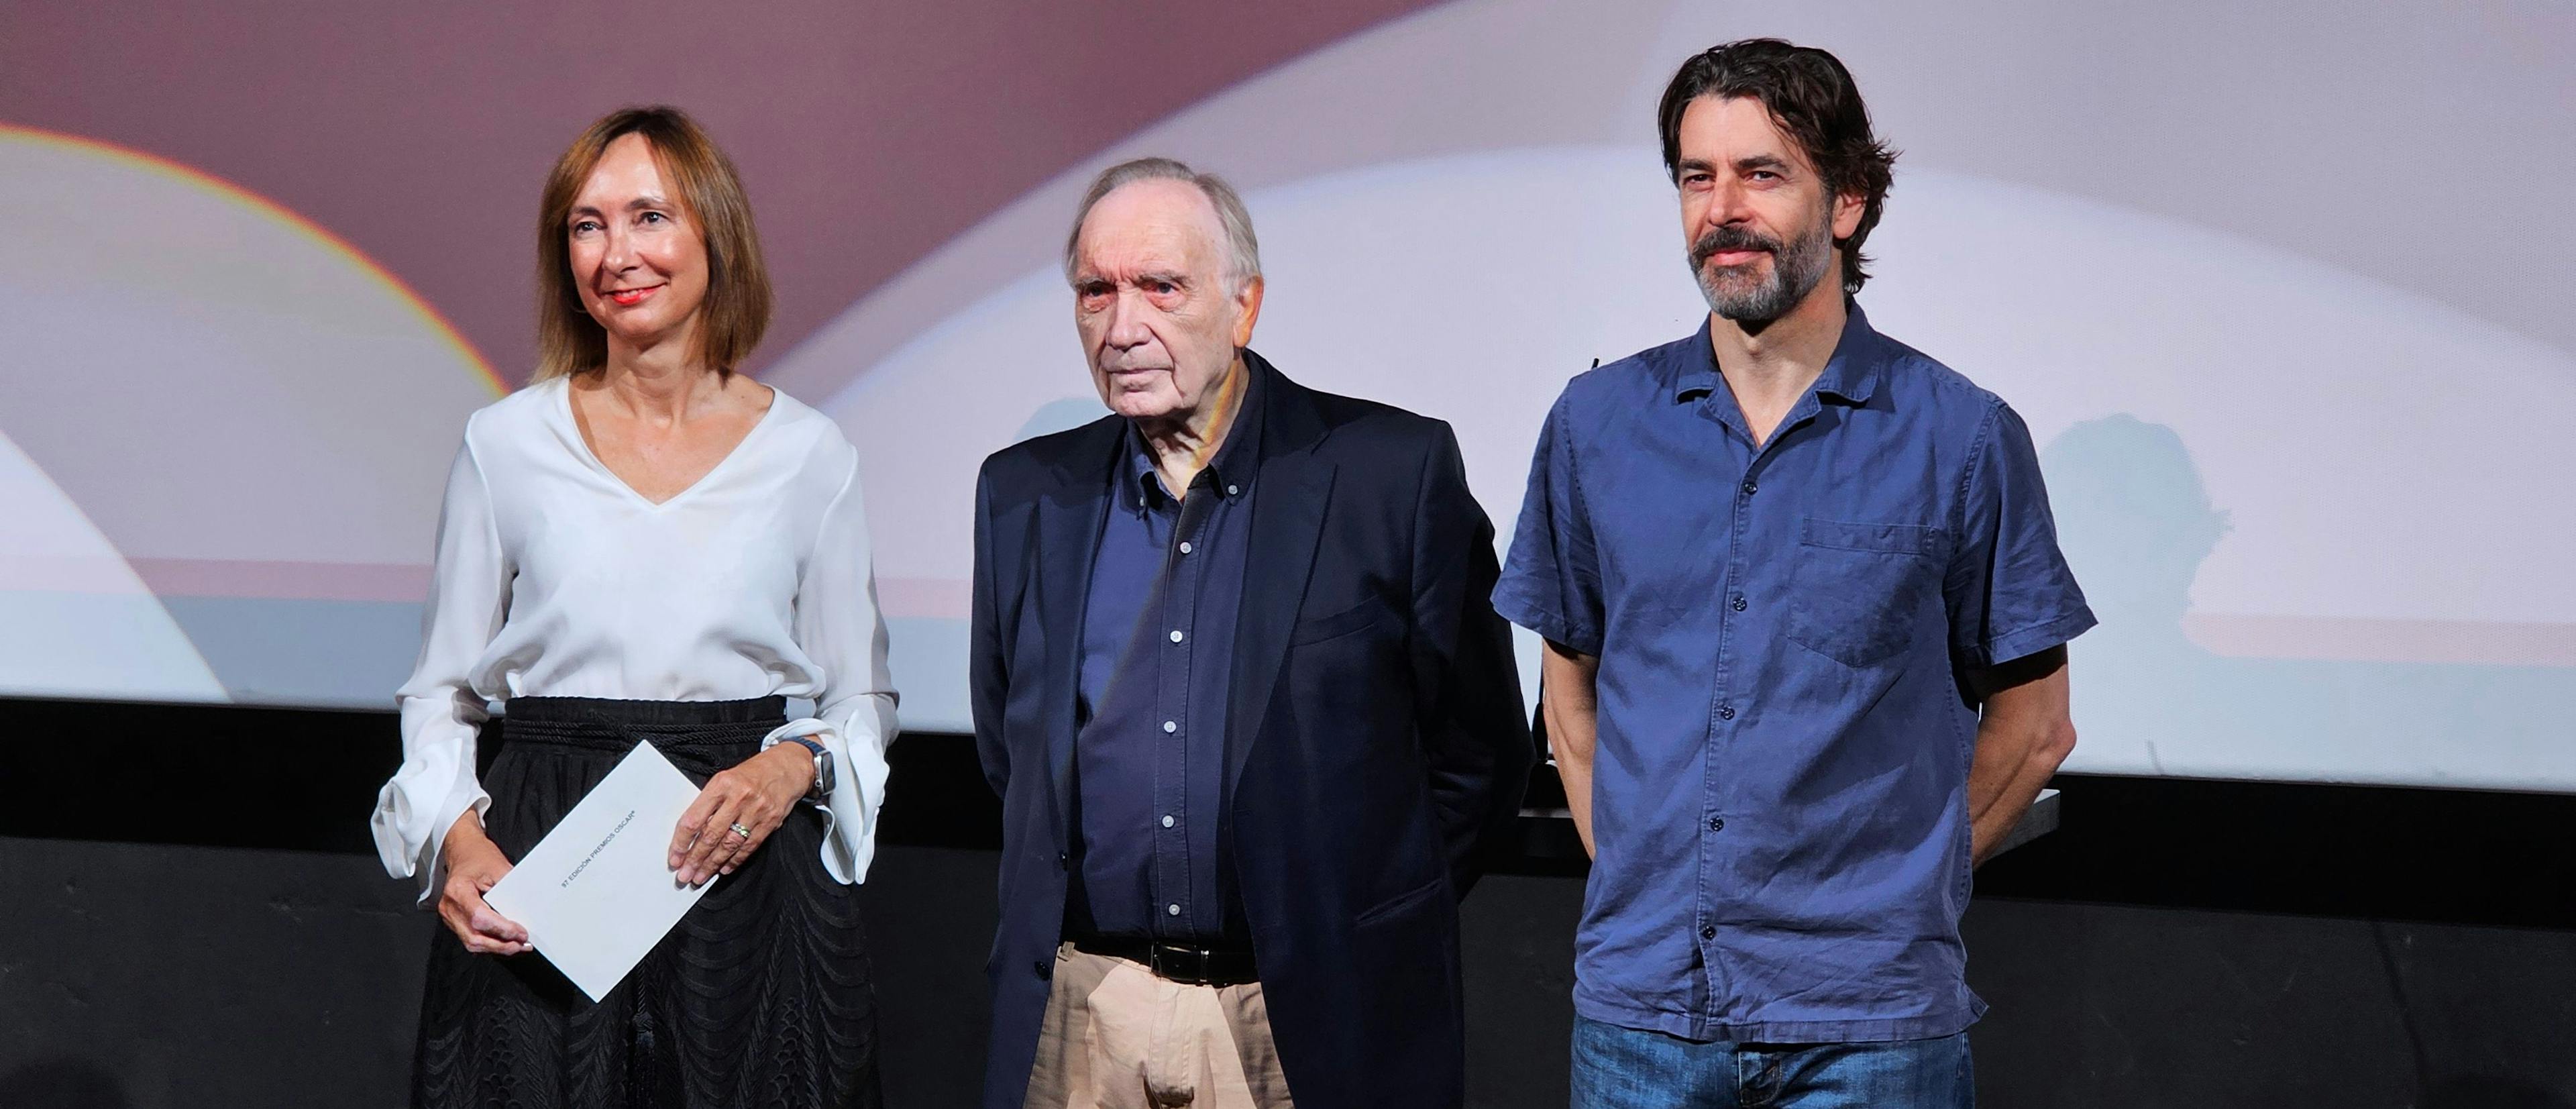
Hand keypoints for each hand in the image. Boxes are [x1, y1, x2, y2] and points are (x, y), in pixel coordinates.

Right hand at [437, 812, 530, 955]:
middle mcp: (449, 907)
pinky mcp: (454, 920)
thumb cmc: (478, 856)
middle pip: (474, 937)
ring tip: (517, 946)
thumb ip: (511, 893)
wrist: (463, 851)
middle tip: (522, 944)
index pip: (480, 918)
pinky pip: (470, 938)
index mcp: (458, 891)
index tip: (521, 933)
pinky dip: (488, 943)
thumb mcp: (499, 868)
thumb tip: (527, 913)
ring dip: (496, 948)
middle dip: (501, 945)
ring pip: (471, 942)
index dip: (502, 929)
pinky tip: (504, 942)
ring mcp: (449, 916)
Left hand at [668, 744, 816, 885]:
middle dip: (695, 859)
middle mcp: (739, 797)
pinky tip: (724, 869)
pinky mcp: (770, 821)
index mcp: (721, 784)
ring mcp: (757, 810)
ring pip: (729, 844)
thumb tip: (690, 835)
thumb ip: (708, 804)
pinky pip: (749, 846)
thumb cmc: (751, 774)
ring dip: (713, 864)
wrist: (786, 768)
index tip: (675, 857)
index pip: (694, 819)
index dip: (681, 842)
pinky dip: (735, 860)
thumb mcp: (724, 779)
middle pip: (711, 835)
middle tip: (685, 874)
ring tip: (700, 876)